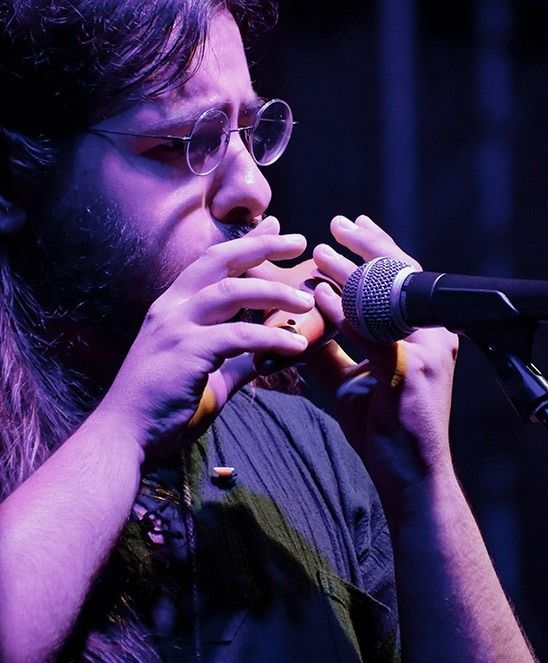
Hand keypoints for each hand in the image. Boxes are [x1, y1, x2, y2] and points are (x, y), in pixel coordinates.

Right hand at [98, 216, 313, 460]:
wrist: (125, 435)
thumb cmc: (161, 407)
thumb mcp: (205, 375)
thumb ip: (234, 361)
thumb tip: (265, 356)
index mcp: (172, 307)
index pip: (211, 262)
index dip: (245, 243)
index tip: (275, 227)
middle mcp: (171, 308)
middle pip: (220, 262)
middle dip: (261, 247)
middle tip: (297, 240)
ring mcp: (176, 327)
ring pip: (232, 292)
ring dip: (274, 293)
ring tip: (307, 302)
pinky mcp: (187, 351)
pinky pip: (239, 336)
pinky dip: (271, 338)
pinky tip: (296, 346)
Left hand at [311, 214, 458, 498]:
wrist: (408, 474)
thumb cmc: (382, 427)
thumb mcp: (349, 379)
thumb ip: (329, 346)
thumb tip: (301, 316)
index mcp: (425, 332)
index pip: (402, 279)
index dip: (377, 249)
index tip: (352, 227)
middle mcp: (434, 334)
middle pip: (402, 275)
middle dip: (368, 245)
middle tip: (338, 223)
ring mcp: (427, 350)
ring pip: (386, 298)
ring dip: (350, 272)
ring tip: (321, 253)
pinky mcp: (413, 370)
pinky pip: (372, 333)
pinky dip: (343, 313)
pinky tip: (320, 297)